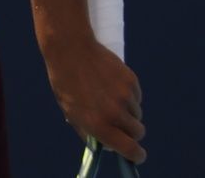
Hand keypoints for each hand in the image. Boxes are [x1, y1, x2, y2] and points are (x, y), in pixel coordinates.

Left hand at [46, 37, 145, 163]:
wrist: (70, 49)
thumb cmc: (66, 83)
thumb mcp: (71, 112)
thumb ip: (90, 131)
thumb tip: (108, 146)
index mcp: (99, 125)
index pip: (130, 149)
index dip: (136, 155)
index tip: (137, 155)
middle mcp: (115, 113)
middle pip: (137, 133)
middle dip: (131, 132)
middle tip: (120, 125)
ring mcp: (125, 97)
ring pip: (137, 114)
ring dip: (128, 112)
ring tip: (109, 98)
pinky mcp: (131, 81)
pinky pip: (136, 97)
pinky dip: (129, 96)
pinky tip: (112, 84)